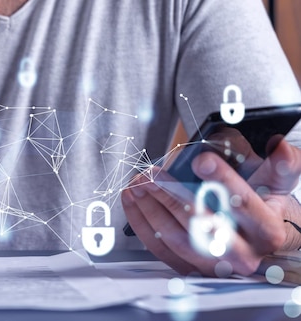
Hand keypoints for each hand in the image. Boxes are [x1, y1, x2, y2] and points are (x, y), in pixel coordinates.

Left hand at [121, 139, 300, 275]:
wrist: (263, 236)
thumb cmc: (266, 203)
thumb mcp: (279, 181)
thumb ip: (282, 163)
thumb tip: (279, 147)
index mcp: (267, 230)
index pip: (243, 205)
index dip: (222, 182)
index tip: (201, 160)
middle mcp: (243, 255)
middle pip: (204, 226)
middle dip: (172, 197)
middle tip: (152, 175)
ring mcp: (215, 265)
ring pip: (177, 239)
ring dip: (151, 208)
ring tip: (138, 183)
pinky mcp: (192, 268)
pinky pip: (161, 248)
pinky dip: (142, 222)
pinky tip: (133, 200)